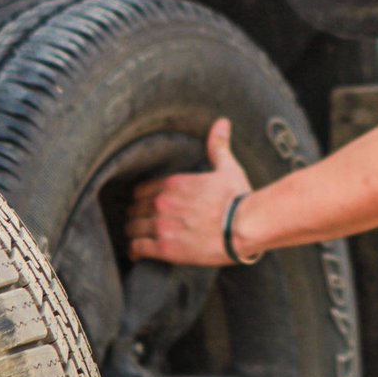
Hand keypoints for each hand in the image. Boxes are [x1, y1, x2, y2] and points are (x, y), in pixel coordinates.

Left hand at [126, 118, 255, 265]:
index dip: (141, 198)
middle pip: (134, 209)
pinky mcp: (166, 247)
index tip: (142, 204)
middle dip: (136, 215)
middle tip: (138, 222)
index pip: (141, 190)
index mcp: (173, 183)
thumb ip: (218, 146)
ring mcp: (162, 225)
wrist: (245, 226)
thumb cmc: (238, 197)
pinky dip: (134, 251)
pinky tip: (135, 253)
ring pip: (132, 228)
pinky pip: (138, 248)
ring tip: (135, 237)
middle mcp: (162, 202)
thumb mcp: (227, 168)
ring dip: (133, 232)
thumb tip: (222, 123)